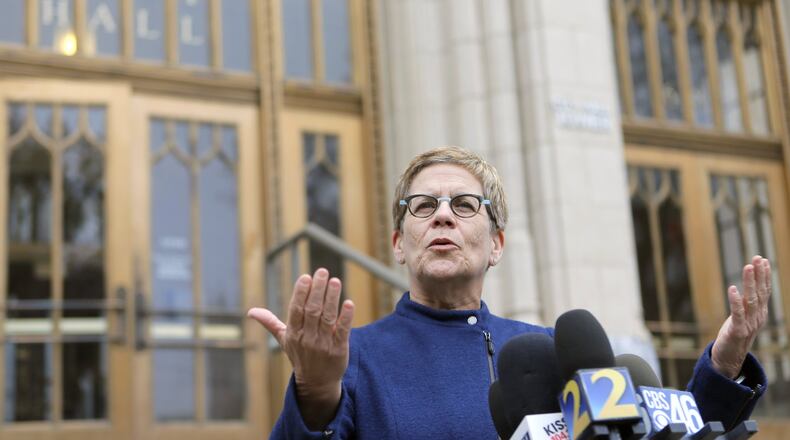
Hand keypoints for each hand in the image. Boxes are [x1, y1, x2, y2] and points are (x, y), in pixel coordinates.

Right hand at [247, 268, 353, 428]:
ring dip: (332, 298)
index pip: (296, 310)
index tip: (306, 277)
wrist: (317, 383)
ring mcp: (323, 344)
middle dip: (318, 290)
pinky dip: (346, 317)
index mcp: (294, 333)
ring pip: (327, 317)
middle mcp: (307, 338)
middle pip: (313, 310)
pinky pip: (342, 331)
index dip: (301, 293)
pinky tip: (349, 303)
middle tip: (323, 272)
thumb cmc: (300, 356)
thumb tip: (251, 311)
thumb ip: (270, 323)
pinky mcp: (339, 349)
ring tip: (335, 281)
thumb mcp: (284, 340)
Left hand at [711, 256, 770, 378]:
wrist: (729, 359)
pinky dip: (735, 300)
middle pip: (760, 292)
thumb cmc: (734, 335)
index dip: (764, 275)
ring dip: (749, 283)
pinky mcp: (737, 331)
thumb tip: (746, 287)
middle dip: (759, 274)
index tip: (762, 260)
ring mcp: (749, 324)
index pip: (764, 291)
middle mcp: (757, 317)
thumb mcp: (743, 317)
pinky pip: (737, 313)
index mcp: (760, 313)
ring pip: (751, 300)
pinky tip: (732, 288)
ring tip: (748, 267)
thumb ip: (746, 304)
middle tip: (757, 258)